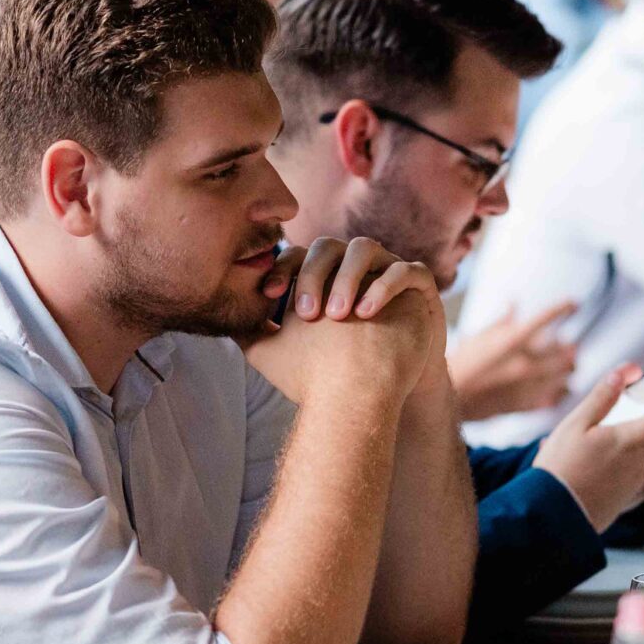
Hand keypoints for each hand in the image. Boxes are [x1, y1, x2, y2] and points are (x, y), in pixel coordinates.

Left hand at [245, 238, 445, 402]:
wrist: (379, 397)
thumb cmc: (329, 374)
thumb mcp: (283, 356)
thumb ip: (255, 334)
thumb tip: (225, 318)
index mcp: (322, 274)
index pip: (298, 255)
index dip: (282, 268)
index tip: (268, 294)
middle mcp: (352, 266)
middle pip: (328, 246)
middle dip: (314, 275)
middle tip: (307, 313)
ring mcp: (385, 270)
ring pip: (365, 248)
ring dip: (348, 277)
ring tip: (339, 314)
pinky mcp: (417, 285)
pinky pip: (405, 269)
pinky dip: (385, 285)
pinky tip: (367, 313)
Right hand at [448, 301, 578, 420]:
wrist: (448, 398)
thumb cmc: (460, 364)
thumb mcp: (478, 337)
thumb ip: (501, 322)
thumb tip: (513, 303)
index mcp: (512, 340)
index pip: (547, 317)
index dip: (564, 308)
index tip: (573, 304)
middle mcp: (524, 361)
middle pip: (564, 350)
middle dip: (569, 346)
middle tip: (569, 345)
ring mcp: (527, 385)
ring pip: (565, 374)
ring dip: (568, 368)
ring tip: (567, 365)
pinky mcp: (525, 405)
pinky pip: (555, 397)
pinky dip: (561, 390)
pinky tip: (558, 386)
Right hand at [532, 364, 643, 531]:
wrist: (551, 514)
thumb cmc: (560, 468)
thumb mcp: (574, 424)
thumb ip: (603, 397)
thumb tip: (625, 371)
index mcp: (628, 441)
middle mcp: (639, 464)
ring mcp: (635, 484)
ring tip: (641, 443)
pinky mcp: (628, 501)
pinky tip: (636, 472)